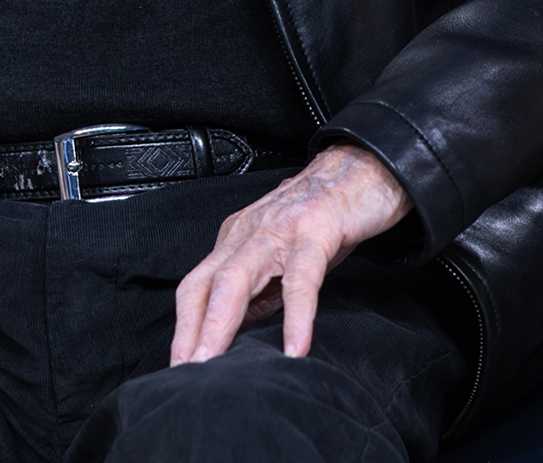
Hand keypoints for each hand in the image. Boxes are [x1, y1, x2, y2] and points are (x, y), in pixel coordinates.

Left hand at [170, 144, 410, 364]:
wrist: (363, 170)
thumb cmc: (323, 214)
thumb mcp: (283, 255)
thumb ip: (261, 289)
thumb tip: (240, 329)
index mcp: (236, 239)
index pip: (196, 287)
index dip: (184, 328)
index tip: (180, 365)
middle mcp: (248, 233)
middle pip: (205, 284)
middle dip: (190, 331)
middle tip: (184, 371)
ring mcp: (279, 230)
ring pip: (237, 279)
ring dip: (221, 324)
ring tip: (215, 363)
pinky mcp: (315, 232)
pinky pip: (300, 279)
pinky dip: (296, 317)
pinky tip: (295, 347)